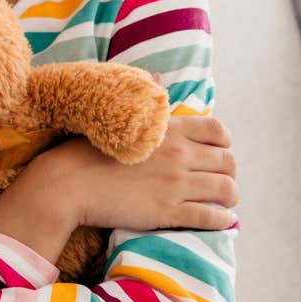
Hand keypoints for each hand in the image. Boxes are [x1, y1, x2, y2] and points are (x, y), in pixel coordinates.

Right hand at [39, 114, 237, 232]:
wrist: (69, 183)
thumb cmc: (88, 149)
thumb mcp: (120, 115)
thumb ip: (147, 99)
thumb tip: (160, 79)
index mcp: (170, 130)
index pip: (217, 131)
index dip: (224, 142)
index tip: (219, 152)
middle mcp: (180, 155)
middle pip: (227, 161)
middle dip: (229, 172)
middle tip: (220, 180)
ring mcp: (176, 184)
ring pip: (226, 190)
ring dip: (230, 196)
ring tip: (224, 203)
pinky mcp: (168, 211)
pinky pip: (210, 217)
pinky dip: (222, 221)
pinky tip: (222, 222)